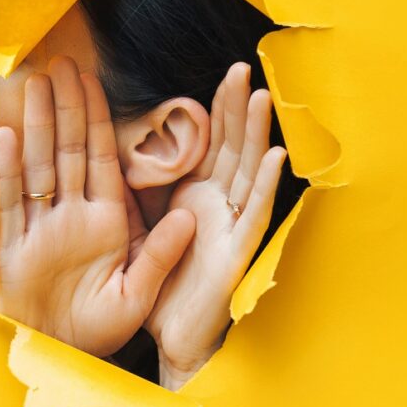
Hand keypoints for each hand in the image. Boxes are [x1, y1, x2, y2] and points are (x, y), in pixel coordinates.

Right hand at [0, 56, 195, 357]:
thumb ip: (161, 255)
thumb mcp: (137, 294)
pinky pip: (8, 202)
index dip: (98, 119)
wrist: (62, 357)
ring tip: (31, 85)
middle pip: (67, 151)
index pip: (103, 158)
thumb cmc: (100, 329)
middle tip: (59, 64)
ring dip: (34, 126)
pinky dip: (5, 171)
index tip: (93, 81)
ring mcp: (39, 228)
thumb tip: (190, 217)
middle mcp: (71, 216)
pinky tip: (4, 136)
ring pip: (37, 166)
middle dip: (64, 108)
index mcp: (105, 221)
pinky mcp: (12, 247)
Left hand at [138, 62, 286, 389]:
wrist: (171, 338)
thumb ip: (143, 191)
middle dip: (237, 109)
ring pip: (248, 173)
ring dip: (257, 136)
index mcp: (196, 197)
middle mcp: (219, 206)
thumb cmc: (163, 285)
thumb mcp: (143, 228)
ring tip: (263, 98)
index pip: (210, 145)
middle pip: (231, 148)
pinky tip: (277, 156)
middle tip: (243, 68)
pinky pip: (254, 215)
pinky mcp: (238, 254)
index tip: (225, 75)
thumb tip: (129, 149)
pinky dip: (267, 186)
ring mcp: (232, 228)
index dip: (218, 110)